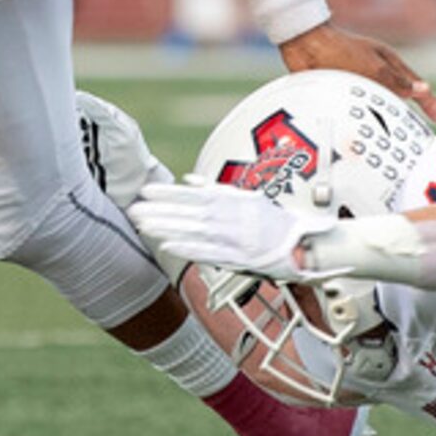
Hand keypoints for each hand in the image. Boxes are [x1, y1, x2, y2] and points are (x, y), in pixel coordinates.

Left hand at [127, 181, 309, 275]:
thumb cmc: (274, 223)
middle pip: (188, 212)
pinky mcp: (236, 256)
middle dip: (159, 211)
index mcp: (232, 201)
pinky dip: (188, 248)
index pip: (194, 194)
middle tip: (134, 209)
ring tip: (143, 226)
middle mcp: (230, 217)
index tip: (146, 190)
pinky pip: (208, 252)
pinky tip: (168, 246)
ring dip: (167, 228)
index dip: (168, 193)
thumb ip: (216, 189)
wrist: (301, 245)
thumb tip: (188, 179)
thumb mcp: (247, 198)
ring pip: (193, 231)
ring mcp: (232, 237)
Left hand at [281, 21, 435, 120]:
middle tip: (426, 128)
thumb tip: (424, 90)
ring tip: (399, 133)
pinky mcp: (341, 87)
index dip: (428, 102)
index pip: (414, 86)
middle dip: (412, 111)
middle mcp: (375, 72)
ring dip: (388, 116)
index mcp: (387, 63)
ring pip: (379, 101)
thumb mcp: (372, 67)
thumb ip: (396, 82)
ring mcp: (358, 79)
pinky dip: (367, 117)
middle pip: (399, 95)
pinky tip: (365, 128)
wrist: (303, 44)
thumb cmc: (339, 50)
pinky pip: (359, 106)